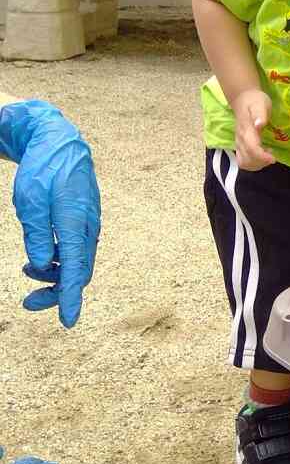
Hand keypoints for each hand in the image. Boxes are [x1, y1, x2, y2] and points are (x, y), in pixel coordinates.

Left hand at [0, 100, 99, 328]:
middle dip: (56, 291)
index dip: (69, 297)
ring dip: (53, 274)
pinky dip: (59, 259)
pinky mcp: (85, 220)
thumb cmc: (43, 169)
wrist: (60, 143)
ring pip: (78, 261)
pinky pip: (77, 249)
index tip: (67, 320)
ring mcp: (89, 223)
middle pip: (79, 271)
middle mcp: (88, 225)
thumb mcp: (29, 200)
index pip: (75, 267)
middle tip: (28, 303)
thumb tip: (42, 263)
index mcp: (74, 220)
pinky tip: (41, 257)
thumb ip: (36, 233)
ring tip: (26, 272)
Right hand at [230, 89, 274, 170]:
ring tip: (268, 156)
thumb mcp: (260, 103)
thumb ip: (260, 114)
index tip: (273, 158)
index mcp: (246, 130)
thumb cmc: (255, 101)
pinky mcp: (239, 145)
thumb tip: (259, 124)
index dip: (262, 156)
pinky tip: (263, 156)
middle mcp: (240, 139)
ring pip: (243, 163)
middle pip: (247, 159)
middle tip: (273, 156)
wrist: (243, 99)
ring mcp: (238, 143)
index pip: (251, 148)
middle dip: (261, 162)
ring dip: (257, 164)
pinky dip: (253, 163)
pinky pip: (243, 161)